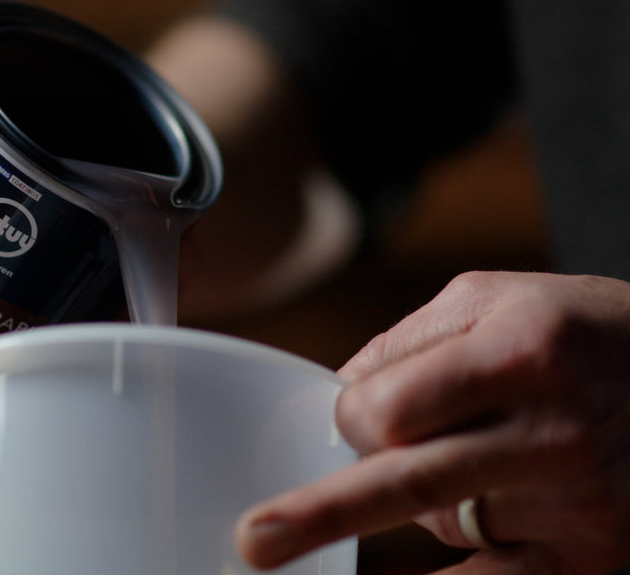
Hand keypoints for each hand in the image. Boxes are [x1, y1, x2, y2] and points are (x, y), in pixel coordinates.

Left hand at [235, 271, 629, 573]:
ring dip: (433, 498)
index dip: (355, 417)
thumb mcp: (494, 300)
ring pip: (444, 522)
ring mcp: (582, 503)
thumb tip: (339, 394)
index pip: (394, 407)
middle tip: (255, 540)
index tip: (353, 418)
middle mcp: (556, 432)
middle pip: (411, 481)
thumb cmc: (579, 331)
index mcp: (523, 352)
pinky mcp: (594, 555)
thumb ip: (408, 344)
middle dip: (323, 512)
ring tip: (495, 451)